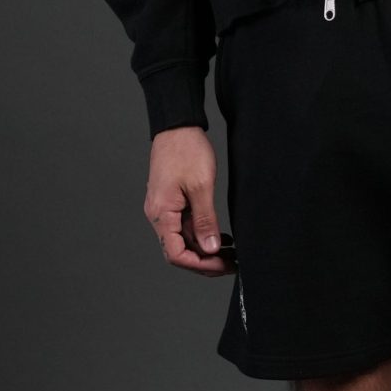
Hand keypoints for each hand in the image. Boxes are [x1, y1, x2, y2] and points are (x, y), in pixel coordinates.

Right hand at [145, 127, 235, 274]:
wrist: (177, 125)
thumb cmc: (186, 150)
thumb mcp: (201, 187)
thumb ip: (205, 221)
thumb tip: (211, 249)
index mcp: (162, 213)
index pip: (175, 254)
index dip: (200, 264)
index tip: (223, 265)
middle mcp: (159, 215)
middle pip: (179, 250)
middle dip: (205, 261)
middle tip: (231, 263)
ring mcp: (165, 208)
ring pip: (184, 239)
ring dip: (206, 249)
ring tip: (231, 253)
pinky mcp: (172, 202)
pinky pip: (185, 226)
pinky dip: (202, 235)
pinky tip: (221, 238)